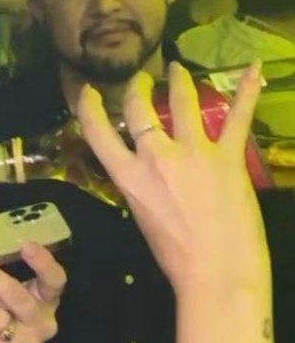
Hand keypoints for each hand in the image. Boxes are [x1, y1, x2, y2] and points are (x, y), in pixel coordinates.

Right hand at [76, 62, 267, 292]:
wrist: (216, 273)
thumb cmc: (176, 258)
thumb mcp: (144, 218)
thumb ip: (143, 188)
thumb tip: (150, 174)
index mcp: (129, 178)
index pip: (99, 132)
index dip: (90, 107)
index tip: (89, 90)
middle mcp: (156, 157)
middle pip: (140, 109)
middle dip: (139, 87)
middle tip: (143, 77)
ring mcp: (193, 152)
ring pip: (182, 103)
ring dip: (179, 82)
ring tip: (177, 69)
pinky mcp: (227, 156)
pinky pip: (238, 117)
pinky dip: (246, 91)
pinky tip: (252, 69)